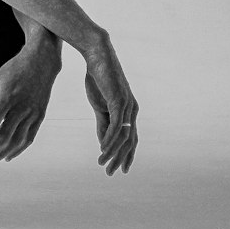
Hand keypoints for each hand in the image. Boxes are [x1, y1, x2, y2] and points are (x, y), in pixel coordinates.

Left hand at [0, 48, 58, 165]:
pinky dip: (18, 149)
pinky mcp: (39, 116)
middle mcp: (20, 109)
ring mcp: (32, 114)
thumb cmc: (15, 70)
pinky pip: (28, 138)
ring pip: (16, 141)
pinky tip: (8, 156)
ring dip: (2, 153)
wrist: (41, 62)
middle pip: (3, 137)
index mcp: (6, 98)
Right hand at [83, 35, 138, 174]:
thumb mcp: (99, 104)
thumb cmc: (98, 78)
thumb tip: (104, 142)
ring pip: (123, 136)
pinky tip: (103, 149)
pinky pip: (117, 126)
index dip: (127, 155)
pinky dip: (110, 140)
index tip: (121, 170)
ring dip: (112, 153)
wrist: (96, 55)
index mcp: (130, 111)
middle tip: (110, 173)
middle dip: (120, 159)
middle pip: (130, 141)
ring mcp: (128, 105)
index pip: (132, 138)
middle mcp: (133, 110)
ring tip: (102, 163)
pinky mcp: (119, 101)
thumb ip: (103, 122)